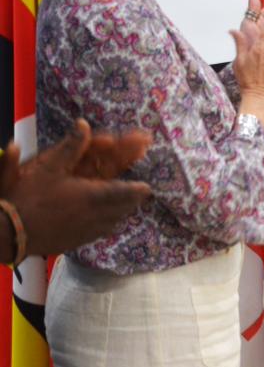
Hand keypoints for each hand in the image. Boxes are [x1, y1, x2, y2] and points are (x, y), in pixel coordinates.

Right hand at [2, 121, 151, 258]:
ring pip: (114, 221)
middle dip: (132, 199)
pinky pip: (101, 232)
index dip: (138, 190)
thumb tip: (83, 123)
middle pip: (124, 208)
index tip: (147, 187)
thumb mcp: (49, 167)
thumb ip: (71, 146)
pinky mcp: (77, 242)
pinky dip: (107, 223)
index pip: (126, 193)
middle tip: (137, 192)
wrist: (9, 233)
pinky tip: (103, 219)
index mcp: (93, 196)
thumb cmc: (29, 198)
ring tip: (123, 204)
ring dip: (121, 211)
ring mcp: (88, 232)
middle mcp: (96, 216)